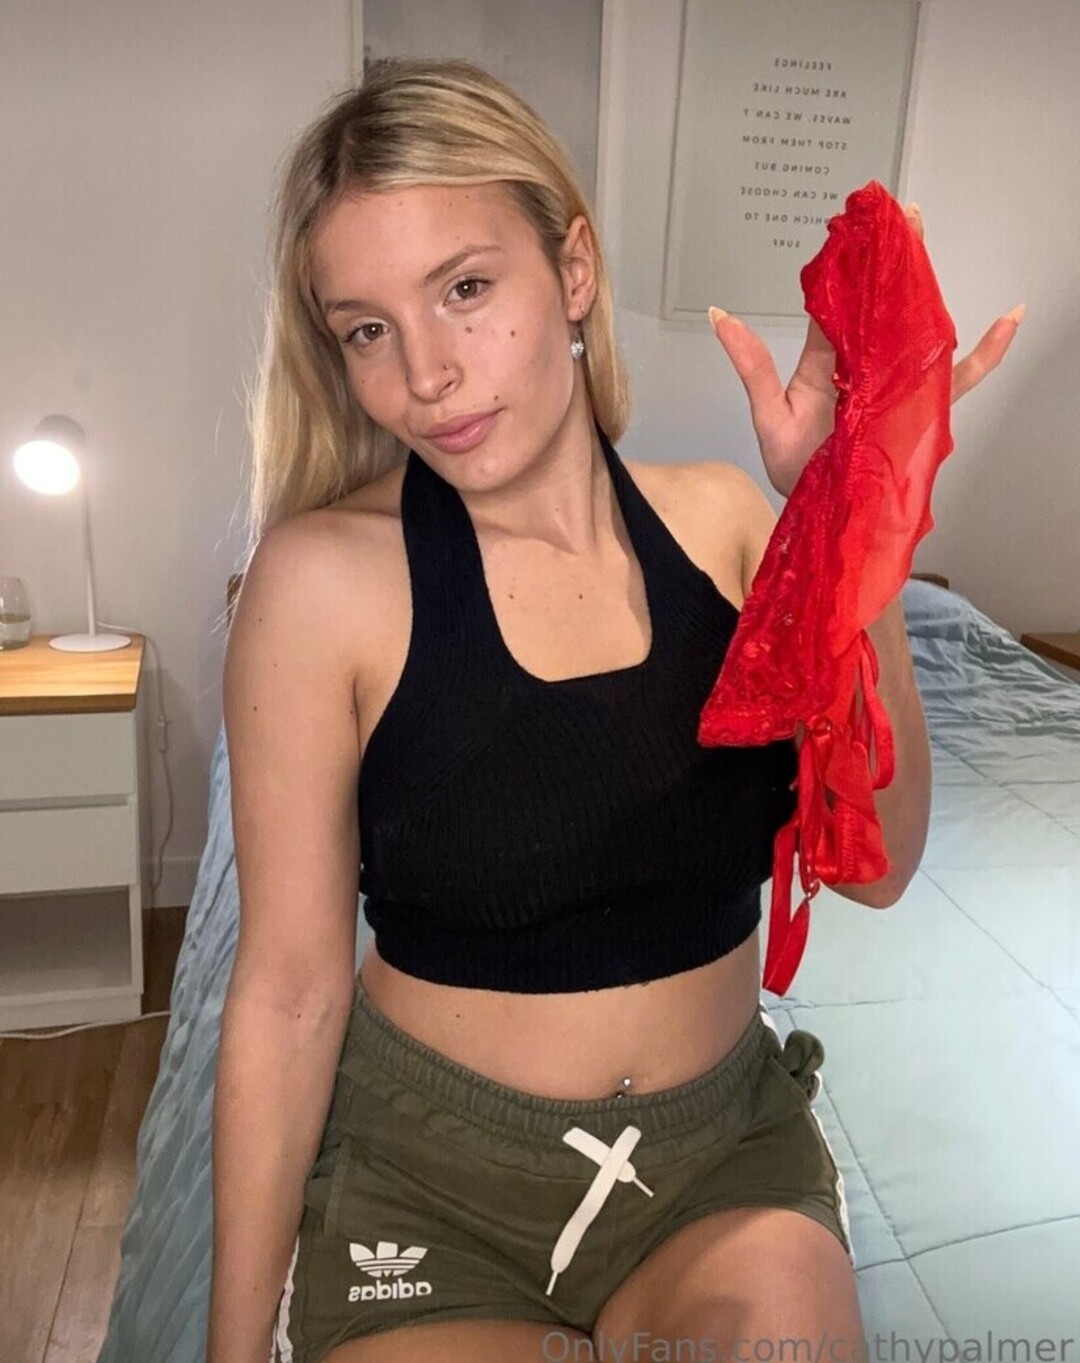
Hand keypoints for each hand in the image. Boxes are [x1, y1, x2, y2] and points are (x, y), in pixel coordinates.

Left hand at [708, 203, 1024, 497]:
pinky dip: (986, 355)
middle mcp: (864, 366)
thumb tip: (720, 316)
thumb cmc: (792, 465)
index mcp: (827, 361)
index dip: (851, 265)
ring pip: (918, 328)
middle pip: (886, 304)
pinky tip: (1009, 320)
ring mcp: (893, 385)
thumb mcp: (767, 413)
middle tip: (905, 214)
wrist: (817, 508)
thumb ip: (752, 366)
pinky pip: (956, 381)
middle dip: (896, 260)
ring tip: (927, 240)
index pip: (841, 303)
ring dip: (927, 285)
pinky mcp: (918, 411)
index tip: (858, 227)